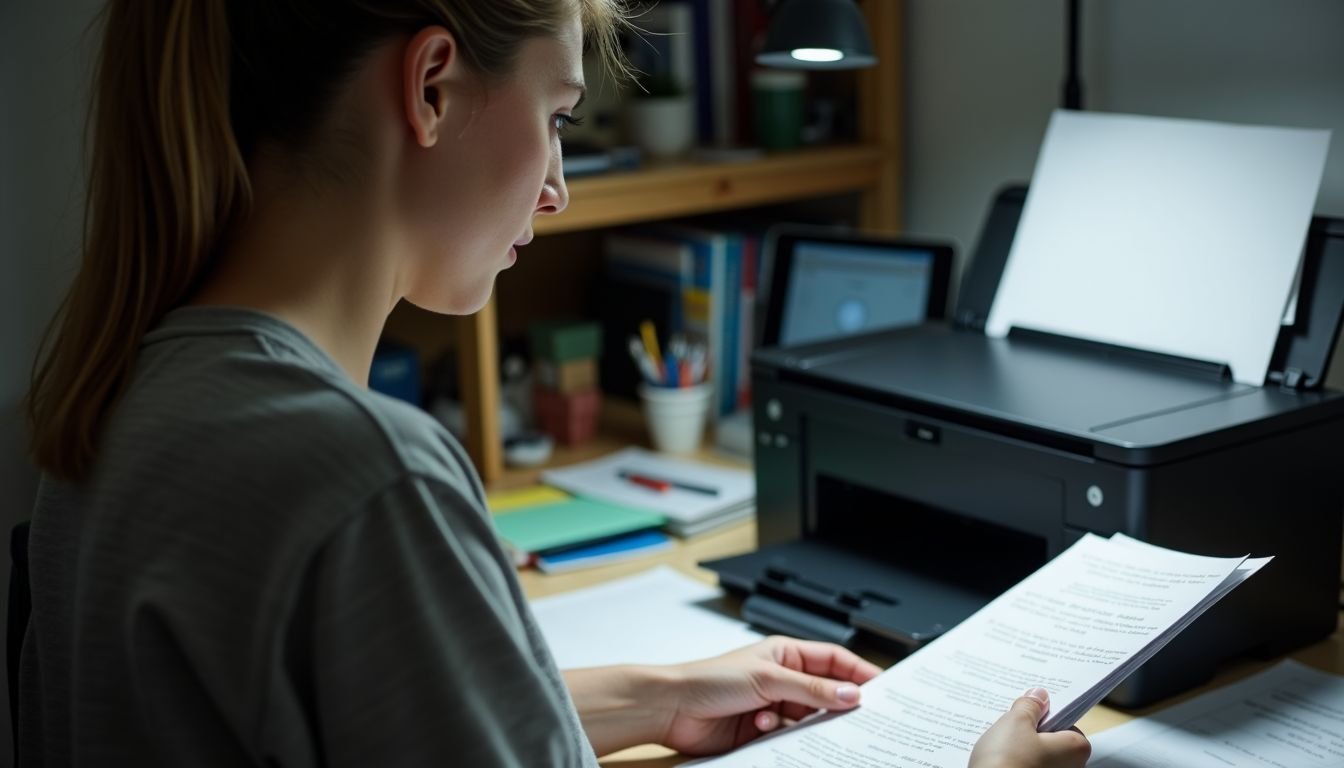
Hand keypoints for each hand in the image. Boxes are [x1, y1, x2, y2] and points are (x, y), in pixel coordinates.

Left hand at [656, 635, 881, 755]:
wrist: (673, 708)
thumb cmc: (710, 679)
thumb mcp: (768, 679)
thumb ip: (812, 688)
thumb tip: (851, 693)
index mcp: (786, 654)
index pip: (835, 660)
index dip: (859, 672)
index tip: (882, 688)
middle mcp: (783, 679)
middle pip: (827, 692)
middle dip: (837, 704)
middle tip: (856, 717)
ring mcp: (774, 705)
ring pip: (809, 718)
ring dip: (803, 723)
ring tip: (788, 720)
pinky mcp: (764, 731)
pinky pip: (790, 737)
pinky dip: (783, 736)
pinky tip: (763, 728)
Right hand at [969, 688, 1090, 767]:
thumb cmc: (1008, 762)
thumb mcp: (1015, 722)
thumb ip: (1029, 706)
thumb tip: (1038, 697)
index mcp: (1075, 749)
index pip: (1070, 726)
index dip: (1049, 716)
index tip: (1032, 710)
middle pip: (1053, 742)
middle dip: (1033, 733)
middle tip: (1012, 726)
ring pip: (1038, 757)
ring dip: (1021, 749)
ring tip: (999, 745)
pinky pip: (1025, 767)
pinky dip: (1014, 763)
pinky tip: (996, 760)